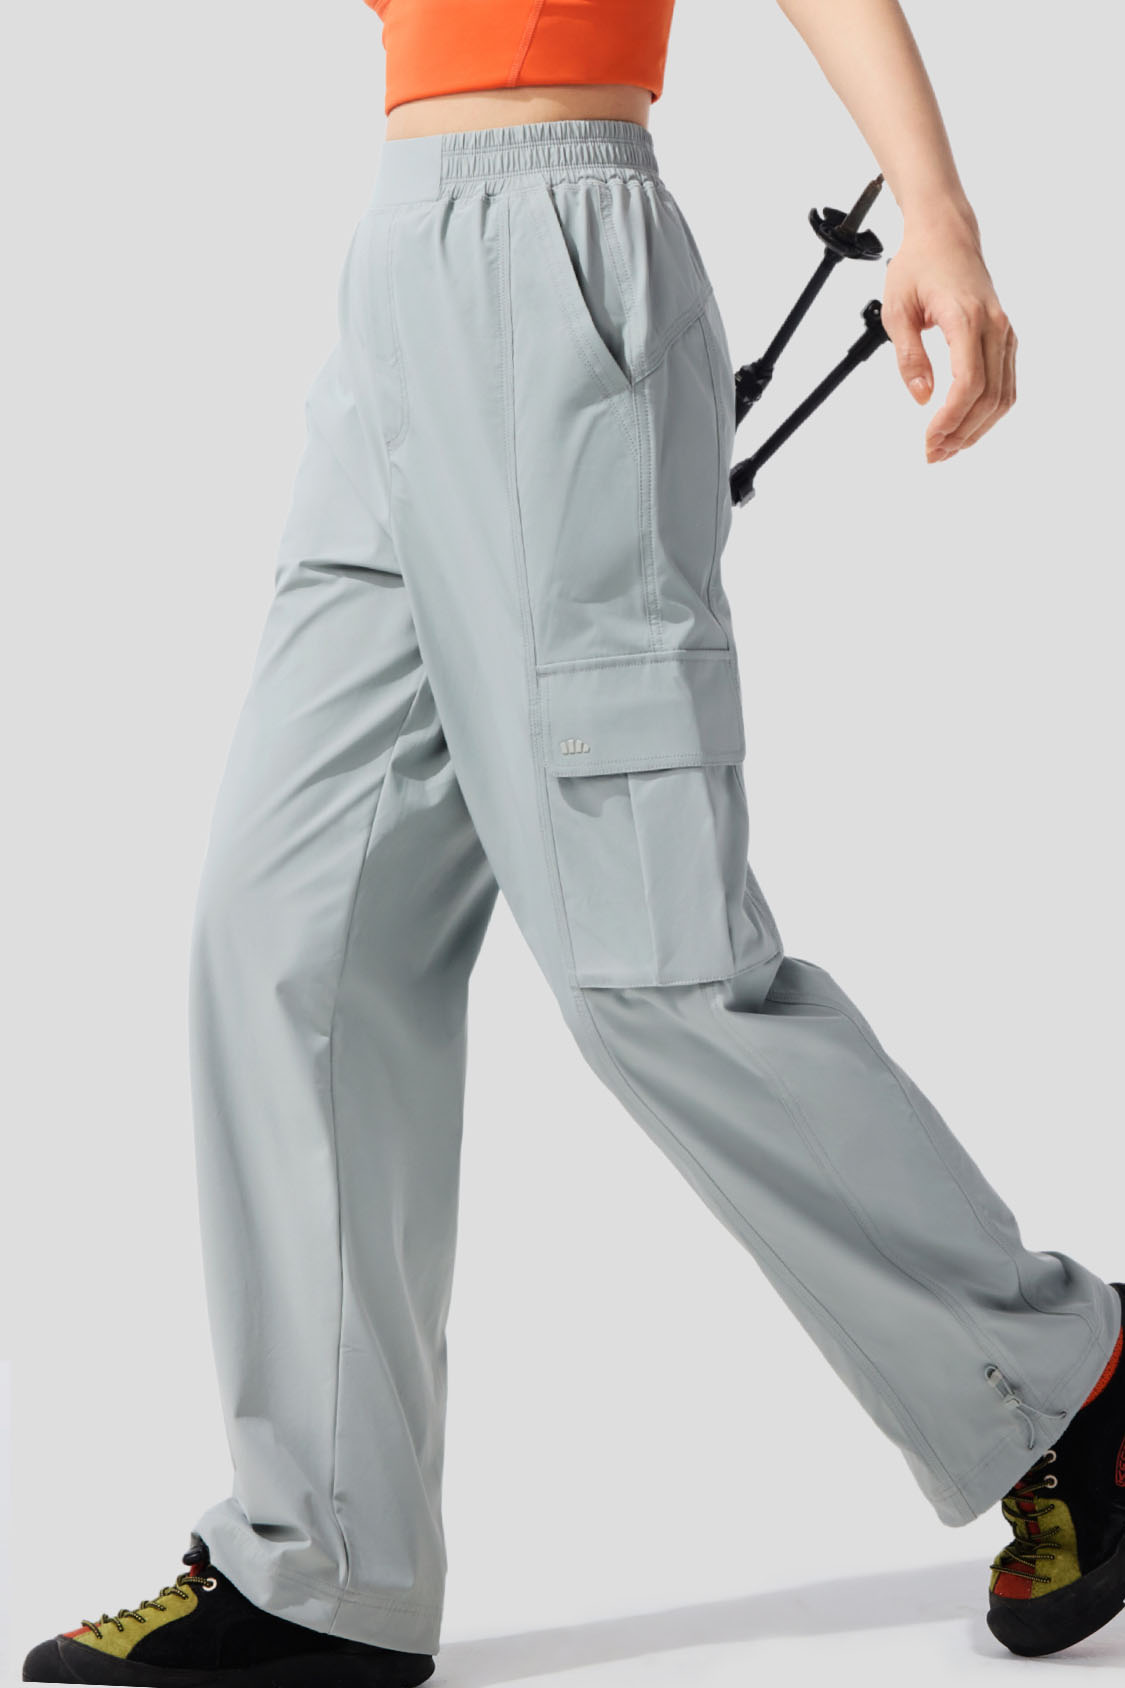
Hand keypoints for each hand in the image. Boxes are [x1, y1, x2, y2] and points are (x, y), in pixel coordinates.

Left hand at [881, 210, 1016, 463]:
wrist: (946, 234)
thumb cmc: (918, 265)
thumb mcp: (897, 310)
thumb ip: (909, 357)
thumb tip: (923, 397)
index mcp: (966, 317)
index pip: (968, 383)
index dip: (950, 419)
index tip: (929, 440)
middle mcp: (994, 326)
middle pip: (989, 396)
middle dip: (961, 432)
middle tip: (933, 453)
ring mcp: (1004, 331)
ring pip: (1003, 395)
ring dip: (977, 428)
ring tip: (947, 447)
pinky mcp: (1005, 337)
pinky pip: (1005, 383)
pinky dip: (988, 411)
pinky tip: (965, 426)